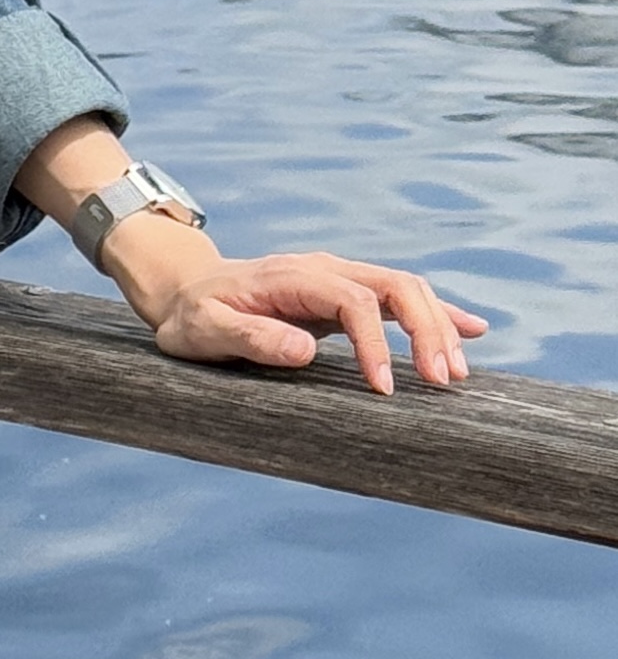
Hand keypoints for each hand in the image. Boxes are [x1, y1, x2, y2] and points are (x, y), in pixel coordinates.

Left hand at [103, 214, 487, 395]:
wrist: (186, 290)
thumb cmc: (192, 316)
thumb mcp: (204, 329)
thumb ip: (250, 337)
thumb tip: (304, 350)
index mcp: (293, 275)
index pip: (353, 300)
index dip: (376, 343)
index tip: (385, 389)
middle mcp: (324, 269)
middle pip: (394, 285)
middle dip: (426, 330)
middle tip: (442, 382)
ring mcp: (338, 279)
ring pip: (405, 289)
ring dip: (437, 326)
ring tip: (456, 373)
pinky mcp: (346, 295)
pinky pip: (399, 299)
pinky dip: (437, 314)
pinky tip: (471, 331)